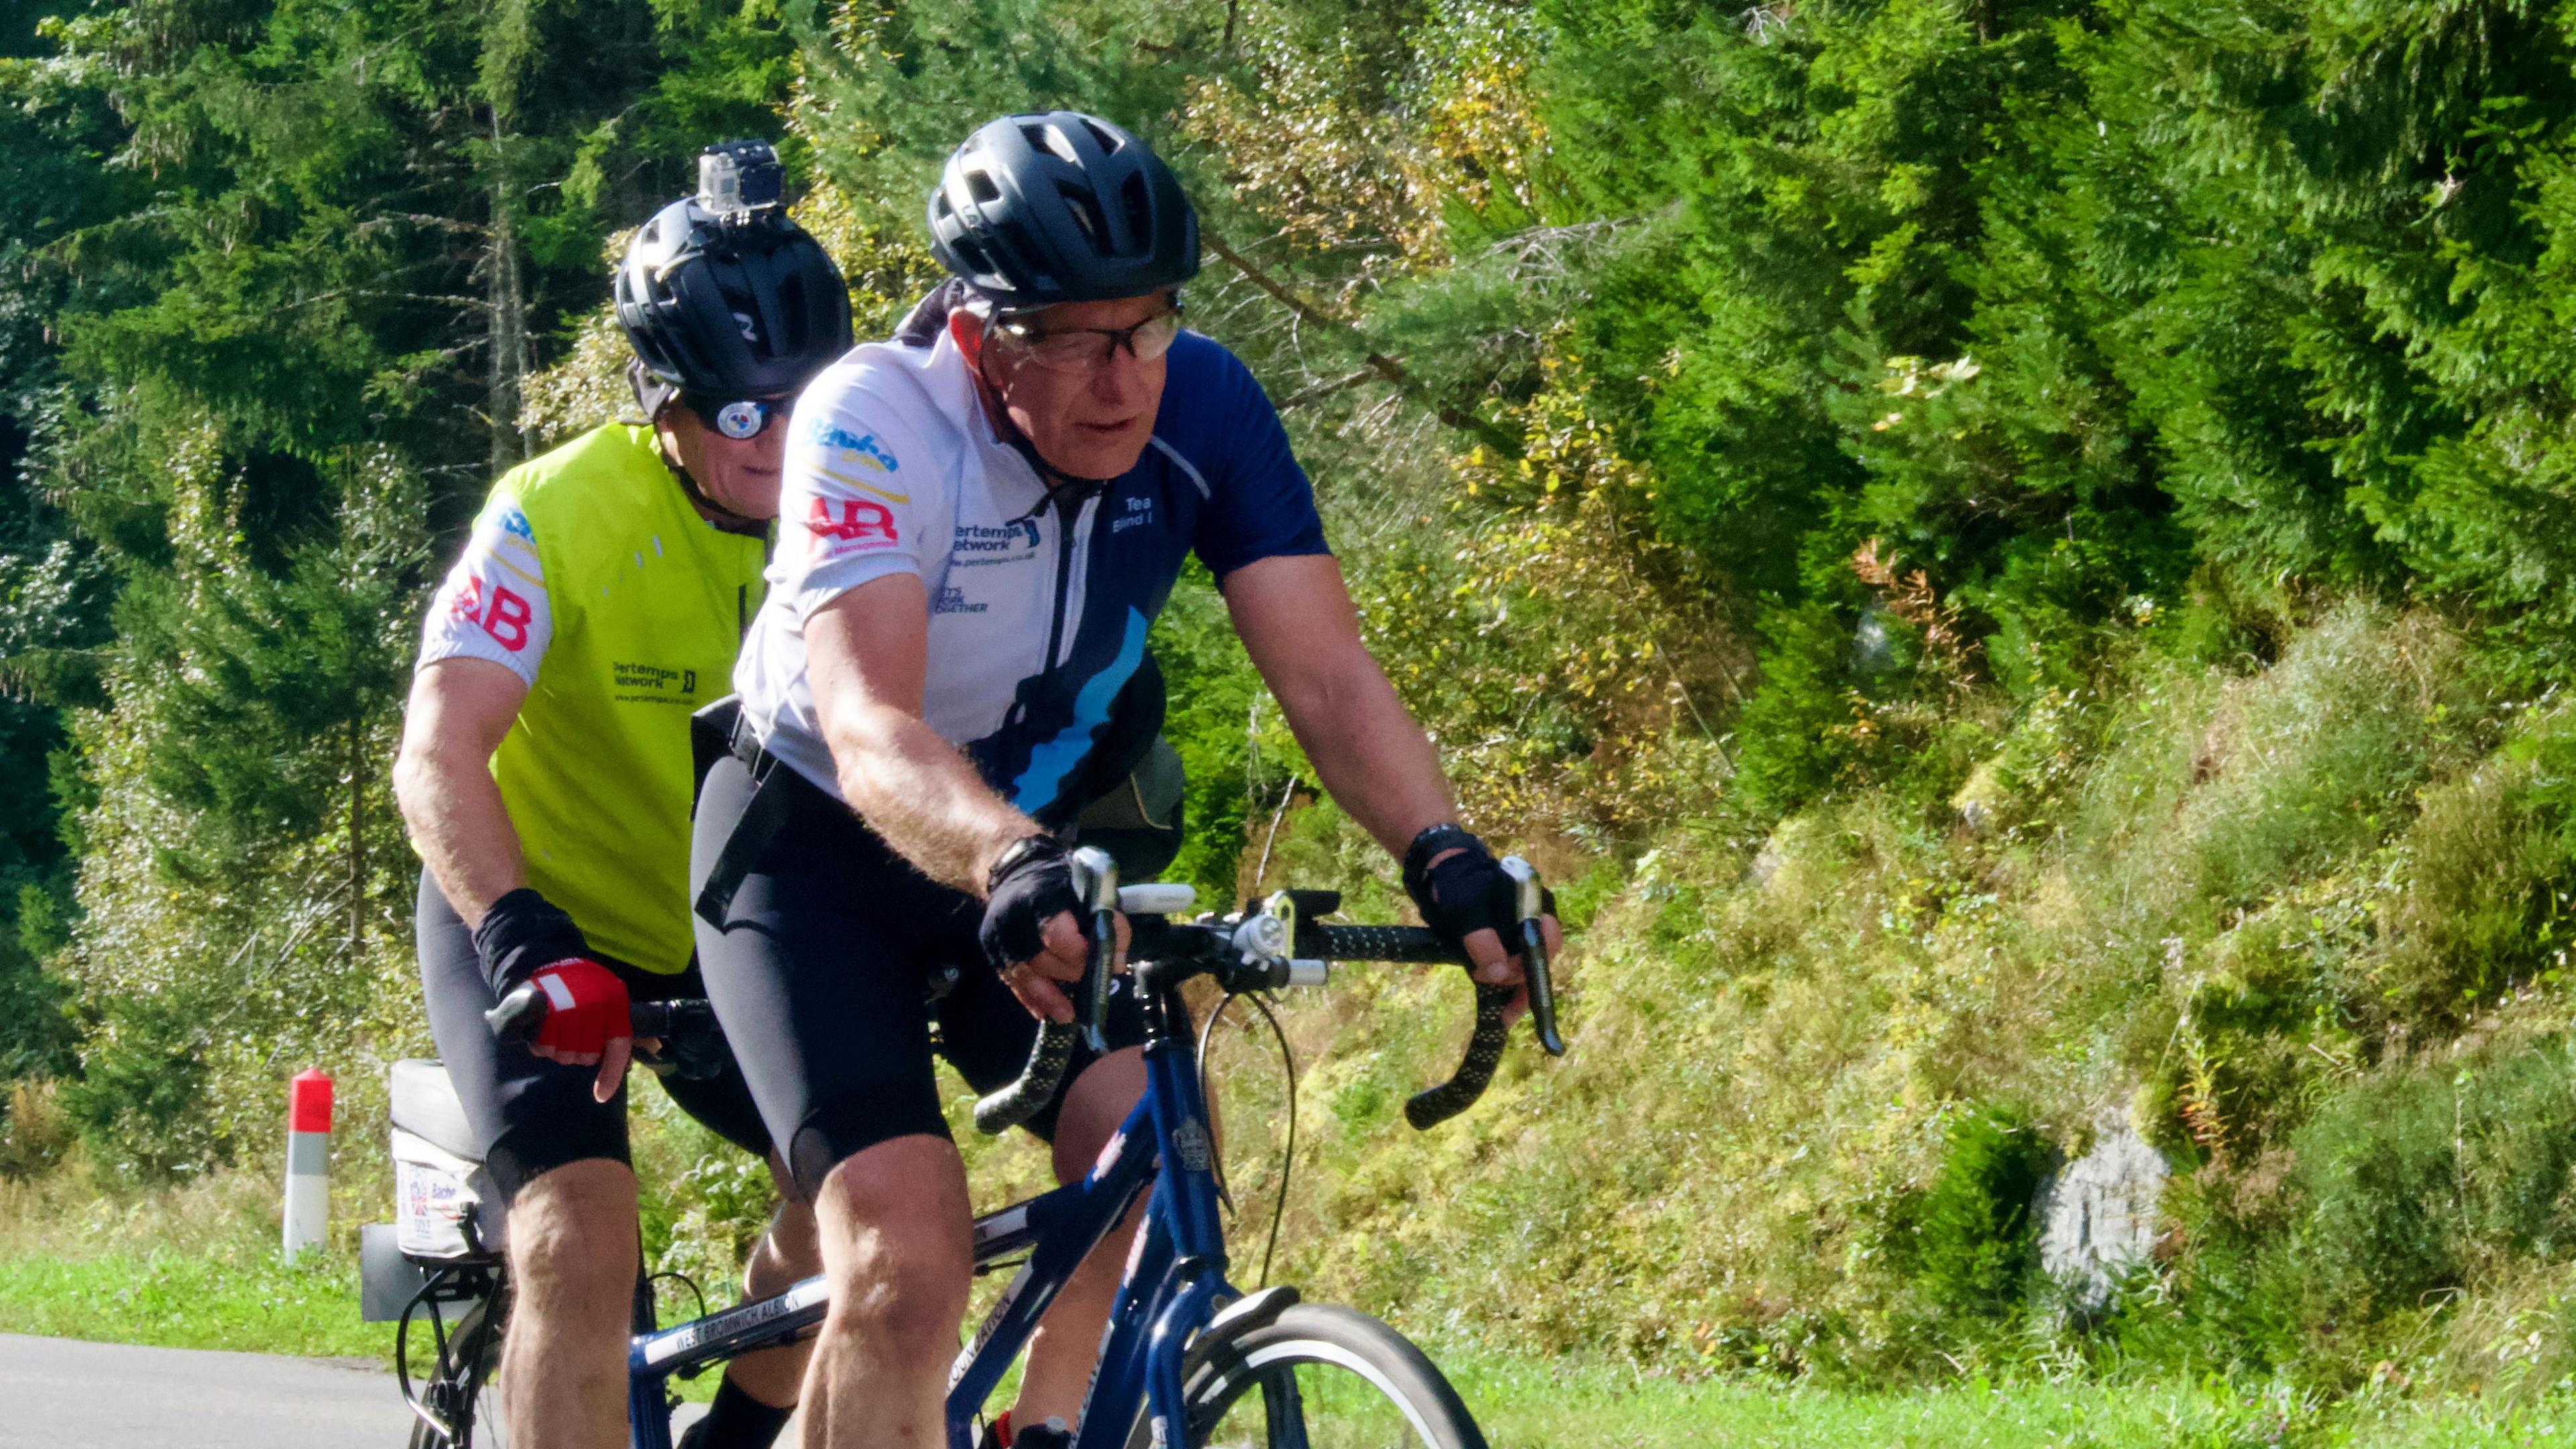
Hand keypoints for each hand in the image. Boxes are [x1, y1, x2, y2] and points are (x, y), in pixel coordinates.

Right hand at [471, 887, 630, 1099]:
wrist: (543, 958)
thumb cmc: (581, 984)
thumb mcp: (610, 998)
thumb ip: (629, 1026)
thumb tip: (655, 1046)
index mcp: (614, 1005)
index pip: (618, 1046)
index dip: (610, 1074)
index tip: (601, 1096)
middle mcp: (595, 1008)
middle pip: (585, 1056)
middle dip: (575, 1051)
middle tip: (567, 1032)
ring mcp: (570, 1010)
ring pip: (564, 1054)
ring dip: (556, 1047)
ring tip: (554, 1026)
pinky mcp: (545, 1012)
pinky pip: (543, 1046)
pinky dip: (540, 1042)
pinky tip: (541, 1026)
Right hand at [980, 836, 1129, 1022]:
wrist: (1014, 872)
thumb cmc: (1059, 882)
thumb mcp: (1087, 888)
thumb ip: (1105, 919)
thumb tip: (1117, 960)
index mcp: (1039, 897)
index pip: (1057, 933)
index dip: (1081, 952)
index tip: (1106, 961)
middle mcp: (1014, 918)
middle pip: (1043, 959)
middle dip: (1072, 973)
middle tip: (1094, 982)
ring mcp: (999, 937)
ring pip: (1025, 975)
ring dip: (1050, 997)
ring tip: (1070, 1014)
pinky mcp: (992, 952)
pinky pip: (1012, 981)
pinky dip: (1030, 998)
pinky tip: (1045, 1012)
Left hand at [1404, 828, 1562, 1026]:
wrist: (1437, 869)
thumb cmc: (1457, 883)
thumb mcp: (1467, 911)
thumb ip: (1483, 941)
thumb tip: (1499, 975)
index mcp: (1532, 907)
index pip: (1548, 943)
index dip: (1532, 967)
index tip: (1509, 981)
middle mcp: (1530, 921)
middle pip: (1535, 960)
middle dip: (1518, 983)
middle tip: (1494, 997)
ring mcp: (1514, 932)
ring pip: (1520, 966)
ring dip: (1509, 988)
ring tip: (1498, 1012)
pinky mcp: (1498, 940)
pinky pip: (1505, 965)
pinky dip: (1499, 981)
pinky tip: (1492, 1000)